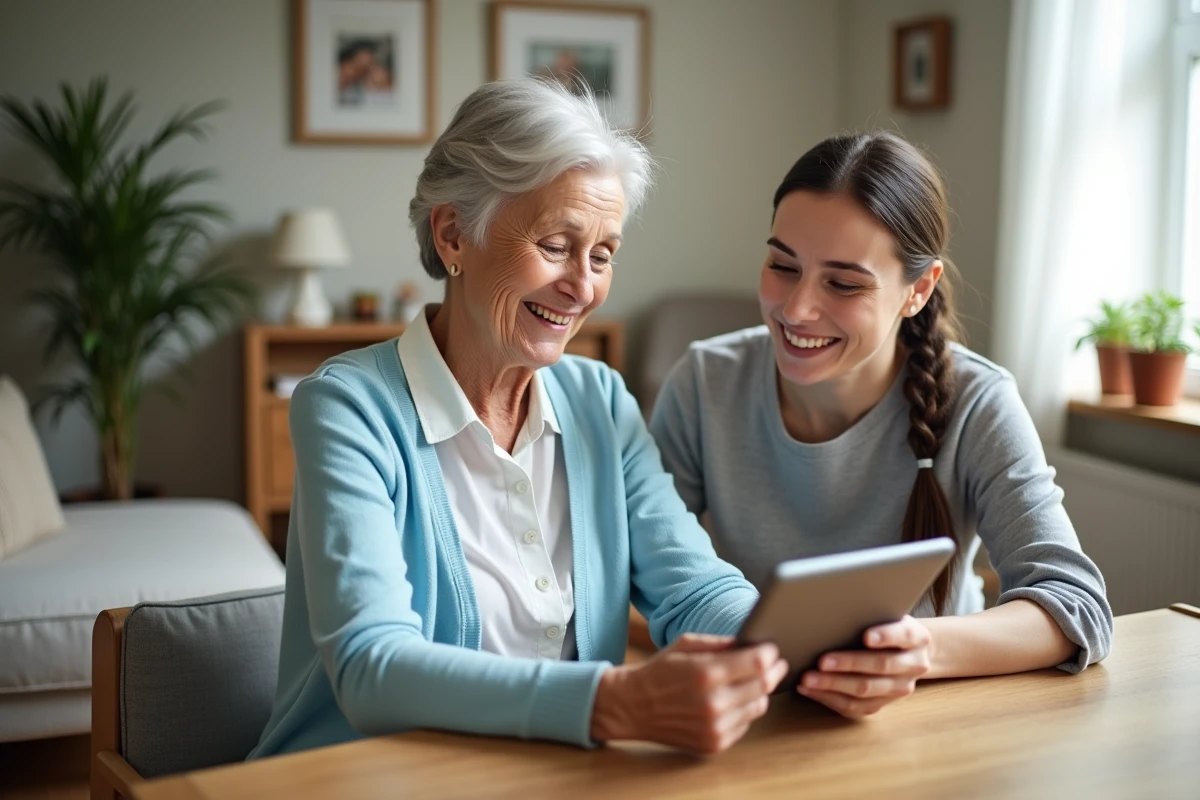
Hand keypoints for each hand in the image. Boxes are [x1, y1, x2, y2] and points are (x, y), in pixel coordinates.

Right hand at [591, 633, 787, 754]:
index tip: (772, 649)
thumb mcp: (685, 644)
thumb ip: (719, 643)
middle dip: (773, 671)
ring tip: (751, 682)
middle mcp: (714, 703)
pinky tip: (733, 700)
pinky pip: (745, 724)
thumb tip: (750, 642)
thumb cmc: (658, 671)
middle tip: (775, 663)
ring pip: (759, 706)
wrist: (632, 706)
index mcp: (706, 673)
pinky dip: (744, 710)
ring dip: (760, 692)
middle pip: (763, 685)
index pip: (758, 663)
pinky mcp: (714, 744)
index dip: (770, 654)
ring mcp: (715, 727)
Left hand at [797, 615, 932, 717]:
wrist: (910, 652)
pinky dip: (830, 699)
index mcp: (917, 638)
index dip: (885, 636)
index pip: (903, 635)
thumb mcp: (889, 614)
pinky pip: (856, 707)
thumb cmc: (888, 626)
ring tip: (809, 679)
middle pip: (881, 666)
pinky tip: (810, 690)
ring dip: (834, 685)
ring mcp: (900, 688)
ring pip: (866, 691)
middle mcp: (914, 665)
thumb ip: (871, 614)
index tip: (866, 636)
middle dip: (849, 664)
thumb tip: (835, 611)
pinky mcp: (884, 704)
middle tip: (822, 661)